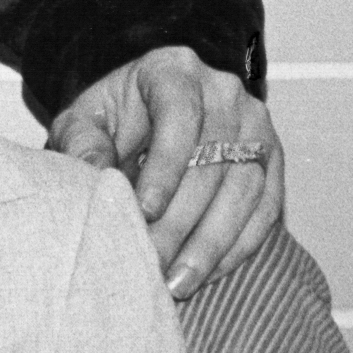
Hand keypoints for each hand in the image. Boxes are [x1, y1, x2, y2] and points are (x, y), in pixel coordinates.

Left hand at [48, 45, 280, 299]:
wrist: (141, 119)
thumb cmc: (108, 121)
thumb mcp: (81, 123)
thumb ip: (81, 144)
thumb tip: (96, 173)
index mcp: (173, 70)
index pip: (179, 116)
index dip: (165, 167)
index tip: (143, 210)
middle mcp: (224, 92)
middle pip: (214, 161)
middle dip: (182, 219)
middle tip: (152, 260)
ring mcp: (255, 127)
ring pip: (245, 190)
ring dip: (211, 242)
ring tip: (177, 282)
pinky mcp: (271, 162)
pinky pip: (265, 209)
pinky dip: (237, 246)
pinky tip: (206, 273)